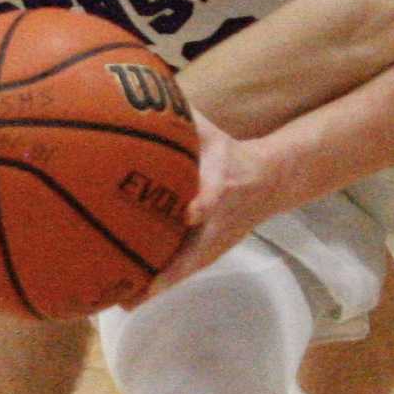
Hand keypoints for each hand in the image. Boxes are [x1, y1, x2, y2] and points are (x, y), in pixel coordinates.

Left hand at [135, 115, 282, 300]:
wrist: (271, 182)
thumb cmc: (231, 153)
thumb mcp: (212, 131)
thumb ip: (180, 117)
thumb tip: (140, 92)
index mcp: (222, 185)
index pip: (215, 196)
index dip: (204, 204)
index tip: (190, 213)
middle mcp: (220, 220)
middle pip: (196, 250)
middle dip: (168, 267)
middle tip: (134, 283)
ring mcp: (217, 242)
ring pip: (186, 269)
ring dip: (157, 285)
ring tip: (122, 301)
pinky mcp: (211, 253)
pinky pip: (182, 273)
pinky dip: (157, 286)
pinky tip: (127, 299)